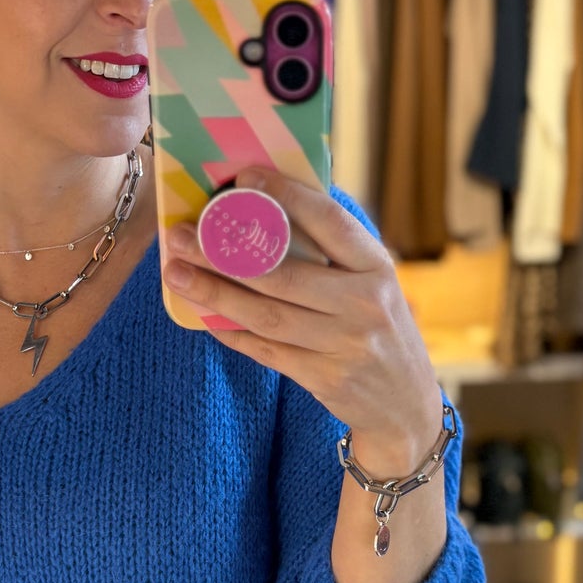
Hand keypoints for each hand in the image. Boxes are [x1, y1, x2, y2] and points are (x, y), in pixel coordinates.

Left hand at [163, 166, 444, 464]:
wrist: (406, 404)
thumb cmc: (380, 330)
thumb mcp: (375, 285)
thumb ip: (335, 254)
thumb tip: (268, 209)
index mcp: (378, 268)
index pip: (329, 222)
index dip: (286, 196)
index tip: (244, 178)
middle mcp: (365, 304)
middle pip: (282, 274)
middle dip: (222, 252)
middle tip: (181, 235)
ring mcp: (345, 345)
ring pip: (266, 315)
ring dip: (214, 293)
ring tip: (176, 273)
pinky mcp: (325, 379)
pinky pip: (265, 350)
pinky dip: (230, 331)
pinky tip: (202, 314)